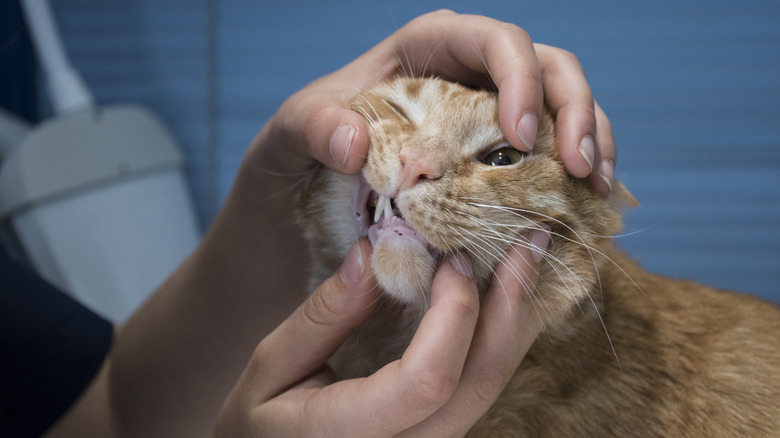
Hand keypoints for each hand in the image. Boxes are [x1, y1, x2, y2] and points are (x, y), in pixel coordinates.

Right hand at [215, 232, 547, 436]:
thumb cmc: (258, 424)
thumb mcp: (272, 366)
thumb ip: (323, 315)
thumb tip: (373, 251)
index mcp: (350, 436)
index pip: (427, 381)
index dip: (452, 315)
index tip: (452, 259)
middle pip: (478, 385)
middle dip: (509, 308)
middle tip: (526, 241)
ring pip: (489, 388)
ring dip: (513, 318)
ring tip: (527, 258)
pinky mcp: (435, 434)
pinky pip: (478, 386)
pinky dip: (496, 336)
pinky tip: (504, 297)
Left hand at [252, 10, 614, 195]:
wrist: (303, 199)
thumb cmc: (299, 154)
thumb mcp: (290, 135)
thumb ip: (314, 127)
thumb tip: (356, 144)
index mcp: (426, 49)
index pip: (492, 39)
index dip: (518, 76)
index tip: (518, 132)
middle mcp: (467, 75)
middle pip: (545, 66)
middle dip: (573, 109)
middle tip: (578, 169)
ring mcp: (489, 114)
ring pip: (561, 106)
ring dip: (589, 141)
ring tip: (594, 188)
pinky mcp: (497, 156)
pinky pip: (550, 152)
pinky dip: (573, 173)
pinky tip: (582, 204)